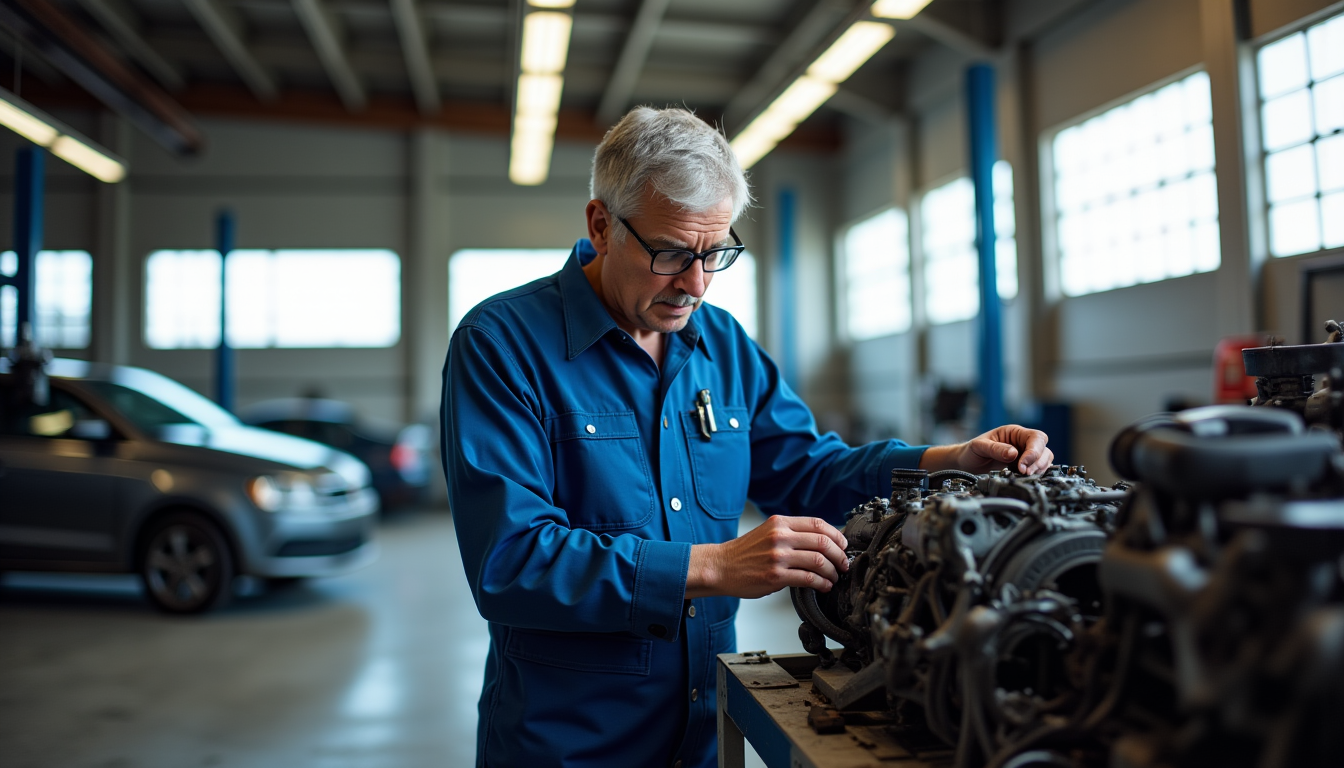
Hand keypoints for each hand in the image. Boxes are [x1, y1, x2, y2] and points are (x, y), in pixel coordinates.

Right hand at [685, 516, 849, 599]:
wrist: (721, 567)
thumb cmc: (745, 553)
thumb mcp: (768, 532)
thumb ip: (792, 533)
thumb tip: (822, 541)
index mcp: (780, 523)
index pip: (819, 524)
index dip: (837, 536)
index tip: (843, 545)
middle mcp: (780, 537)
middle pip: (823, 542)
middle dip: (840, 556)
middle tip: (843, 564)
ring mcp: (778, 556)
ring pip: (819, 561)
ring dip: (833, 572)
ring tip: (834, 578)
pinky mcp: (776, 576)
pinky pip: (809, 579)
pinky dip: (822, 584)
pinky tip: (823, 586)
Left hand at [919, 424, 1052, 474]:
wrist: (966, 464)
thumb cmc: (971, 452)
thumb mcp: (979, 447)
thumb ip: (995, 449)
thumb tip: (1013, 453)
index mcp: (1014, 432)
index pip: (1035, 437)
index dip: (1034, 451)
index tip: (1023, 465)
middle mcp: (1022, 442)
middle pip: (1043, 449)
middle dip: (1037, 462)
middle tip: (1024, 473)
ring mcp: (1025, 455)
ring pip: (1044, 460)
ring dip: (1038, 469)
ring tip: (1024, 476)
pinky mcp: (1024, 467)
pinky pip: (1038, 469)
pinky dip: (1036, 474)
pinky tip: (1025, 478)